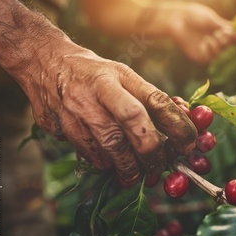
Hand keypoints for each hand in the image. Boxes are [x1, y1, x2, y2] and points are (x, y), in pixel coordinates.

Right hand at [26, 47, 197, 182]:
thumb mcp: (123, 74)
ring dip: (129, 165)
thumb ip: (149, 96)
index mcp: (118, 75)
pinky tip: (112, 163)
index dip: (177, 124)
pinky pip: (89, 154)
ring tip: (138, 173)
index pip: (154, 100)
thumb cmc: (95, 73)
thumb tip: (183, 117)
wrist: (44, 62)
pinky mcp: (60, 127)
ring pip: (109, 146)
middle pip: (131, 123)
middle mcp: (97, 91)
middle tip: (161, 165)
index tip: (190, 142)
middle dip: (151, 150)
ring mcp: (76, 110)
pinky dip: (105, 163)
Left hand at [168, 3, 232, 63]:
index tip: (235, 33)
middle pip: (228, 49)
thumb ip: (224, 26)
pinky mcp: (199, 56)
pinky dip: (209, 51)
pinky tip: (204, 42)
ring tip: (211, 37)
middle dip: (226, 42)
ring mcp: (207, 50)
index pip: (233, 39)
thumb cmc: (193, 15)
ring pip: (220, 55)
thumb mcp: (211, 19)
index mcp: (219, 33)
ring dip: (218, 46)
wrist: (177, 19)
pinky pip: (209, 59)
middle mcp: (214, 42)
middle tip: (220, 34)